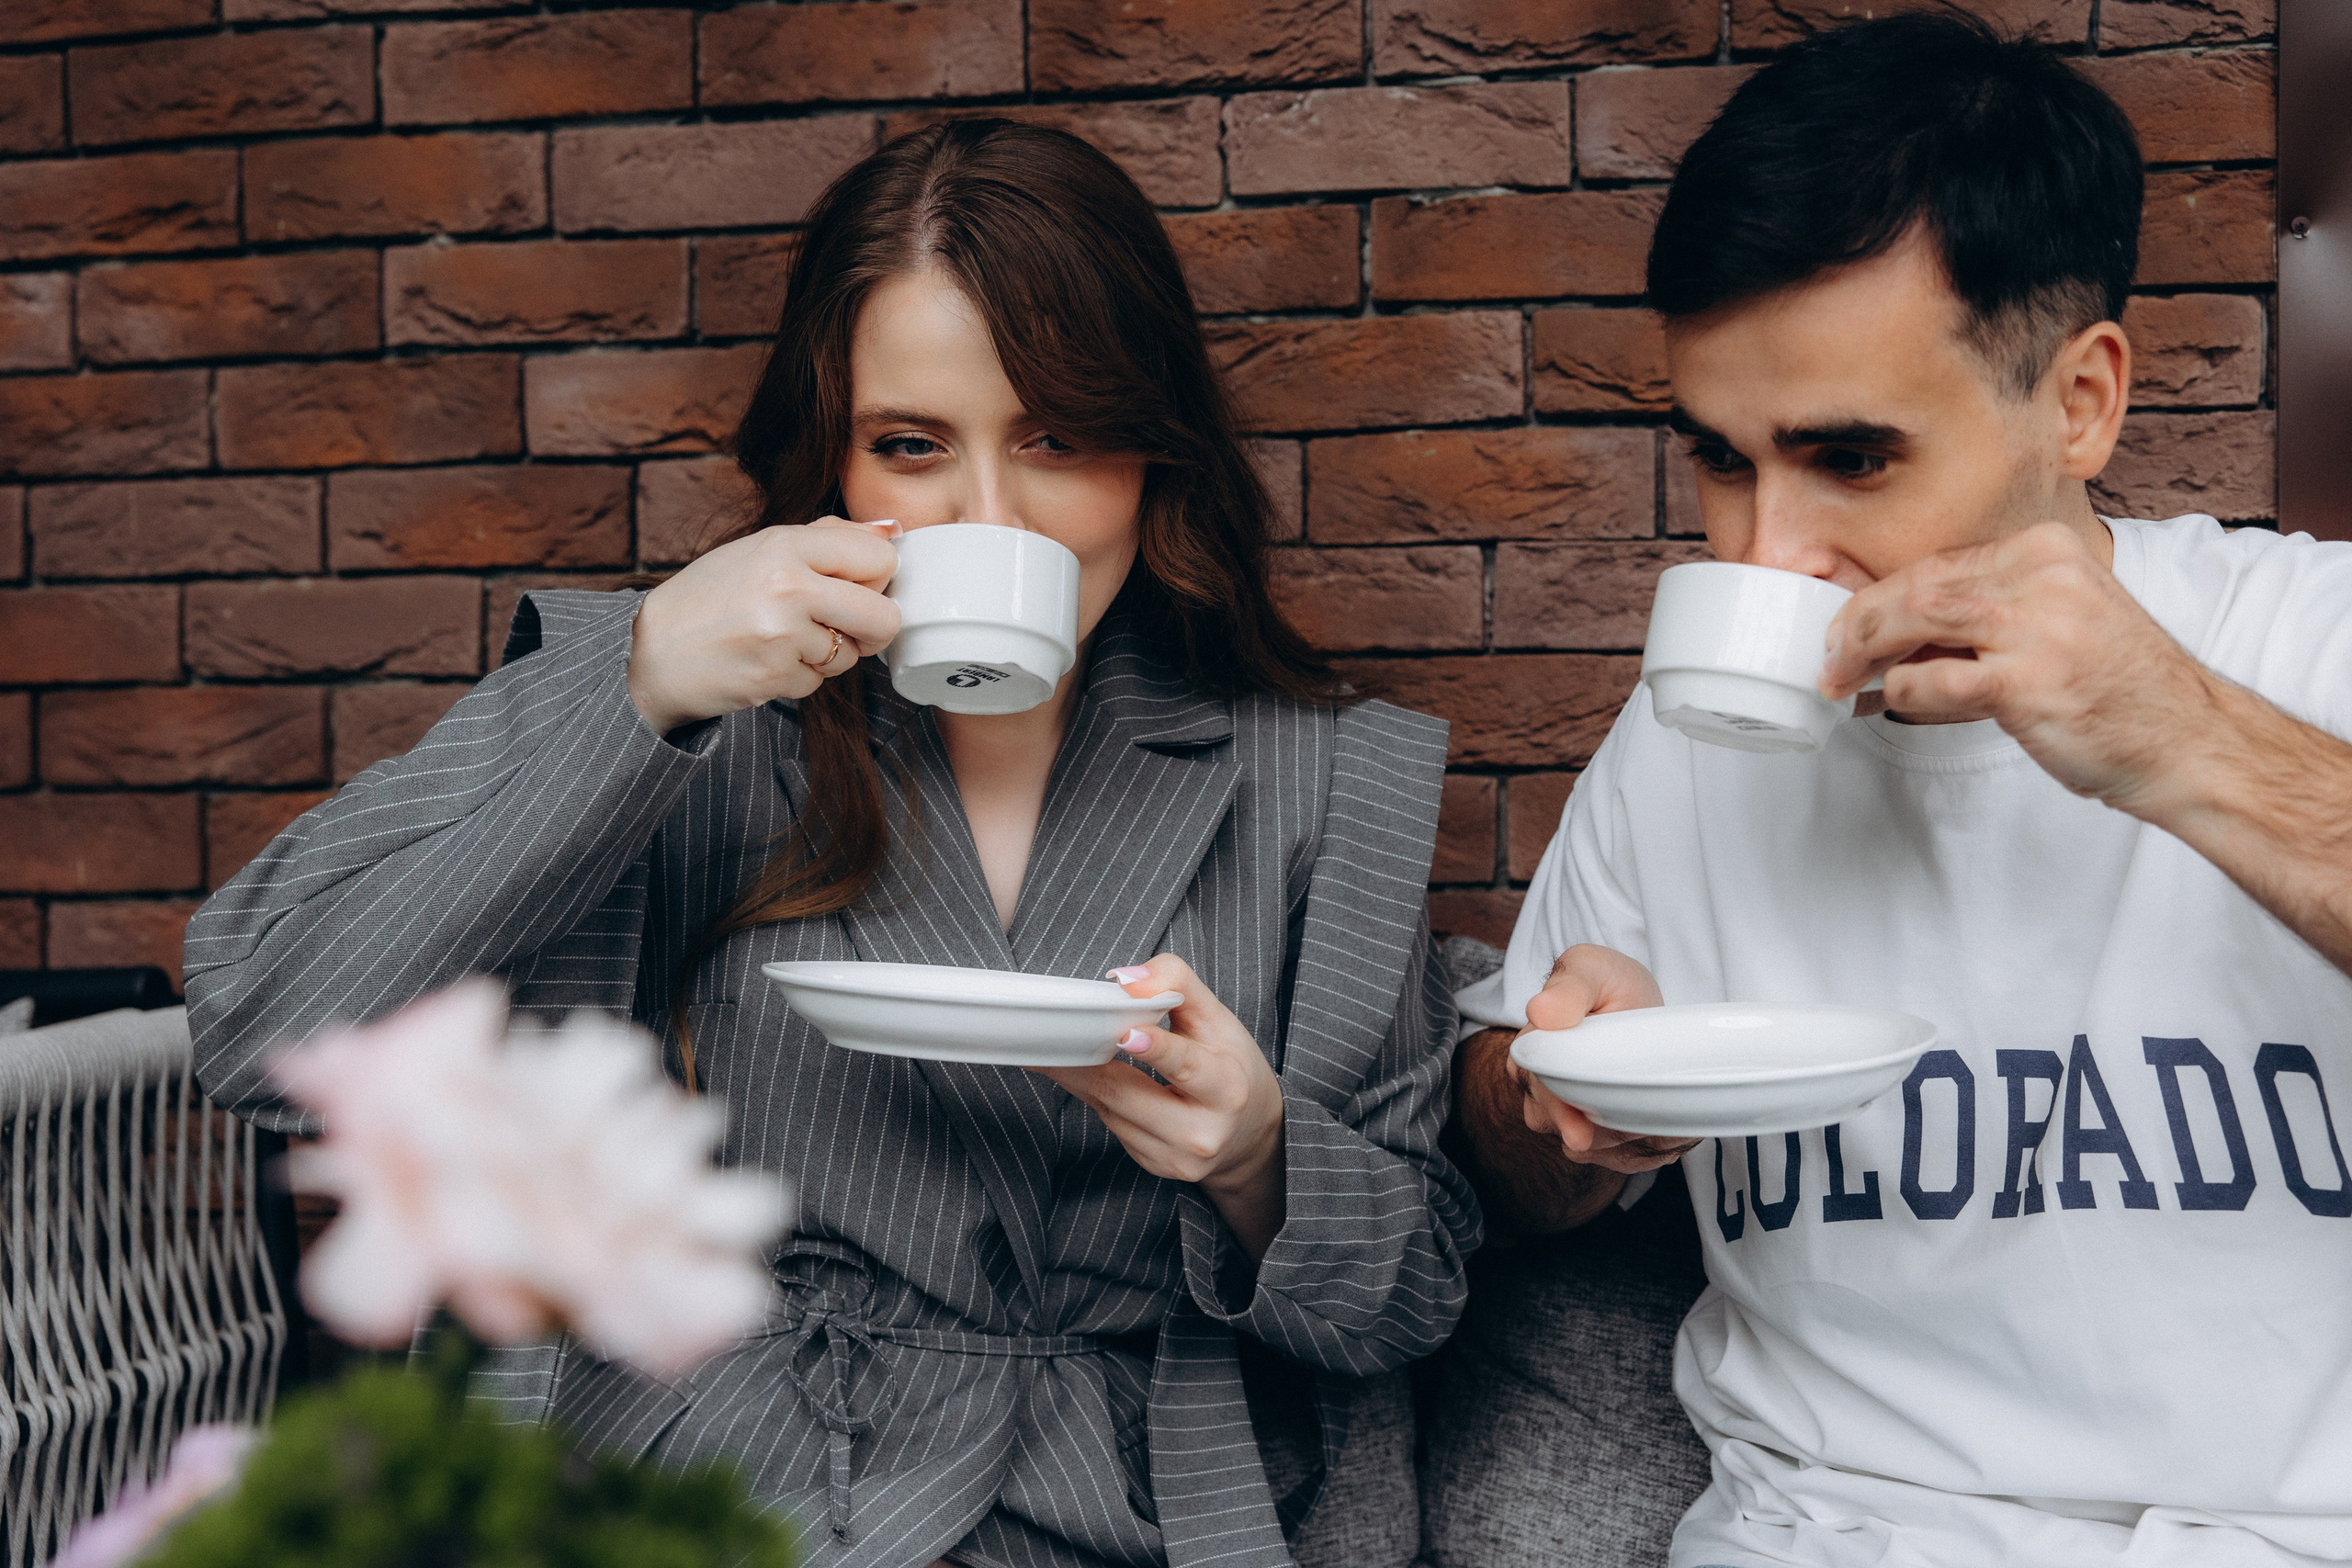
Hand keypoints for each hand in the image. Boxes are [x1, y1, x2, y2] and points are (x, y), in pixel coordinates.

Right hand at [626, 518, 903, 734]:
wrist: (655, 653)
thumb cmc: (710, 598)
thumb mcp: (762, 549)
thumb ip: (828, 537)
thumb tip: (892, 531)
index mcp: (786, 545)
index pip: (881, 559)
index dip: (875, 578)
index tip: (855, 585)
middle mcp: (788, 587)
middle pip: (884, 617)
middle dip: (871, 628)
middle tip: (842, 625)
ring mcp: (783, 636)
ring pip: (851, 655)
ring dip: (828, 655)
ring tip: (784, 639)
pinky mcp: (776, 677)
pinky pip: (819, 682)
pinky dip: (800, 676)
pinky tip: (767, 660)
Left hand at [1036, 955, 1286, 1258]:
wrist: (1249, 1134)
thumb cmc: (1232, 1067)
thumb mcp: (1219, 1021)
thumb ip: (1177, 986)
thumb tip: (1125, 979)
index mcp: (1227, 1090)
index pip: (1188, 1068)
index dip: (1156, 1050)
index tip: (1126, 1033)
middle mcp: (1202, 1133)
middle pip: (1127, 1093)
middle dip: (1084, 1061)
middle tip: (1049, 1035)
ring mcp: (1175, 1157)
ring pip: (1109, 1108)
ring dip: (1080, 1076)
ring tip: (1056, 1048)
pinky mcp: (1154, 1166)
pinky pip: (1111, 1124)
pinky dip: (1096, 1095)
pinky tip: (1089, 1076)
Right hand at [1514, 945, 1698, 1174]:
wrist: (1632, 1005)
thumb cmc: (1607, 984)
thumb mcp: (1592, 968)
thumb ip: (1570, 986)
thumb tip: (1540, 1011)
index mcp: (1531, 1051)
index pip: (1540, 1091)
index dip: (1561, 1112)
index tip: (1581, 1134)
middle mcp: (1538, 1089)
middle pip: (1562, 1127)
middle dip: (1603, 1131)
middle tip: (1648, 1126)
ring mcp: (1564, 1115)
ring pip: (1587, 1148)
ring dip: (1625, 1140)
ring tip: (1660, 1122)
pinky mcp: (1595, 1137)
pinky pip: (1612, 1157)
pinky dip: (1639, 1148)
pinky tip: (1657, 1128)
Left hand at [1818, 521, 2223, 816]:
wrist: (2187, 741)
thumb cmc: (2116, 691)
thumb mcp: (2056, 625)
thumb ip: (1983, 620)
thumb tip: (1893, 637)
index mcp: (2047, 551)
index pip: (1938, 565)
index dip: (1879, 597)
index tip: (1846, 627)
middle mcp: (2043, 576)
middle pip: (1916, 585)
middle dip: (1856, 622)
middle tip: (1828, 656)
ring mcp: (2037, 627)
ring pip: (1913, 620)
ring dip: (1862, 653)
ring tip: (1839, 680)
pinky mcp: (2028, 682)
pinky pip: (1933, 681)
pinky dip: (1903, 693)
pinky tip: (1896, 704)